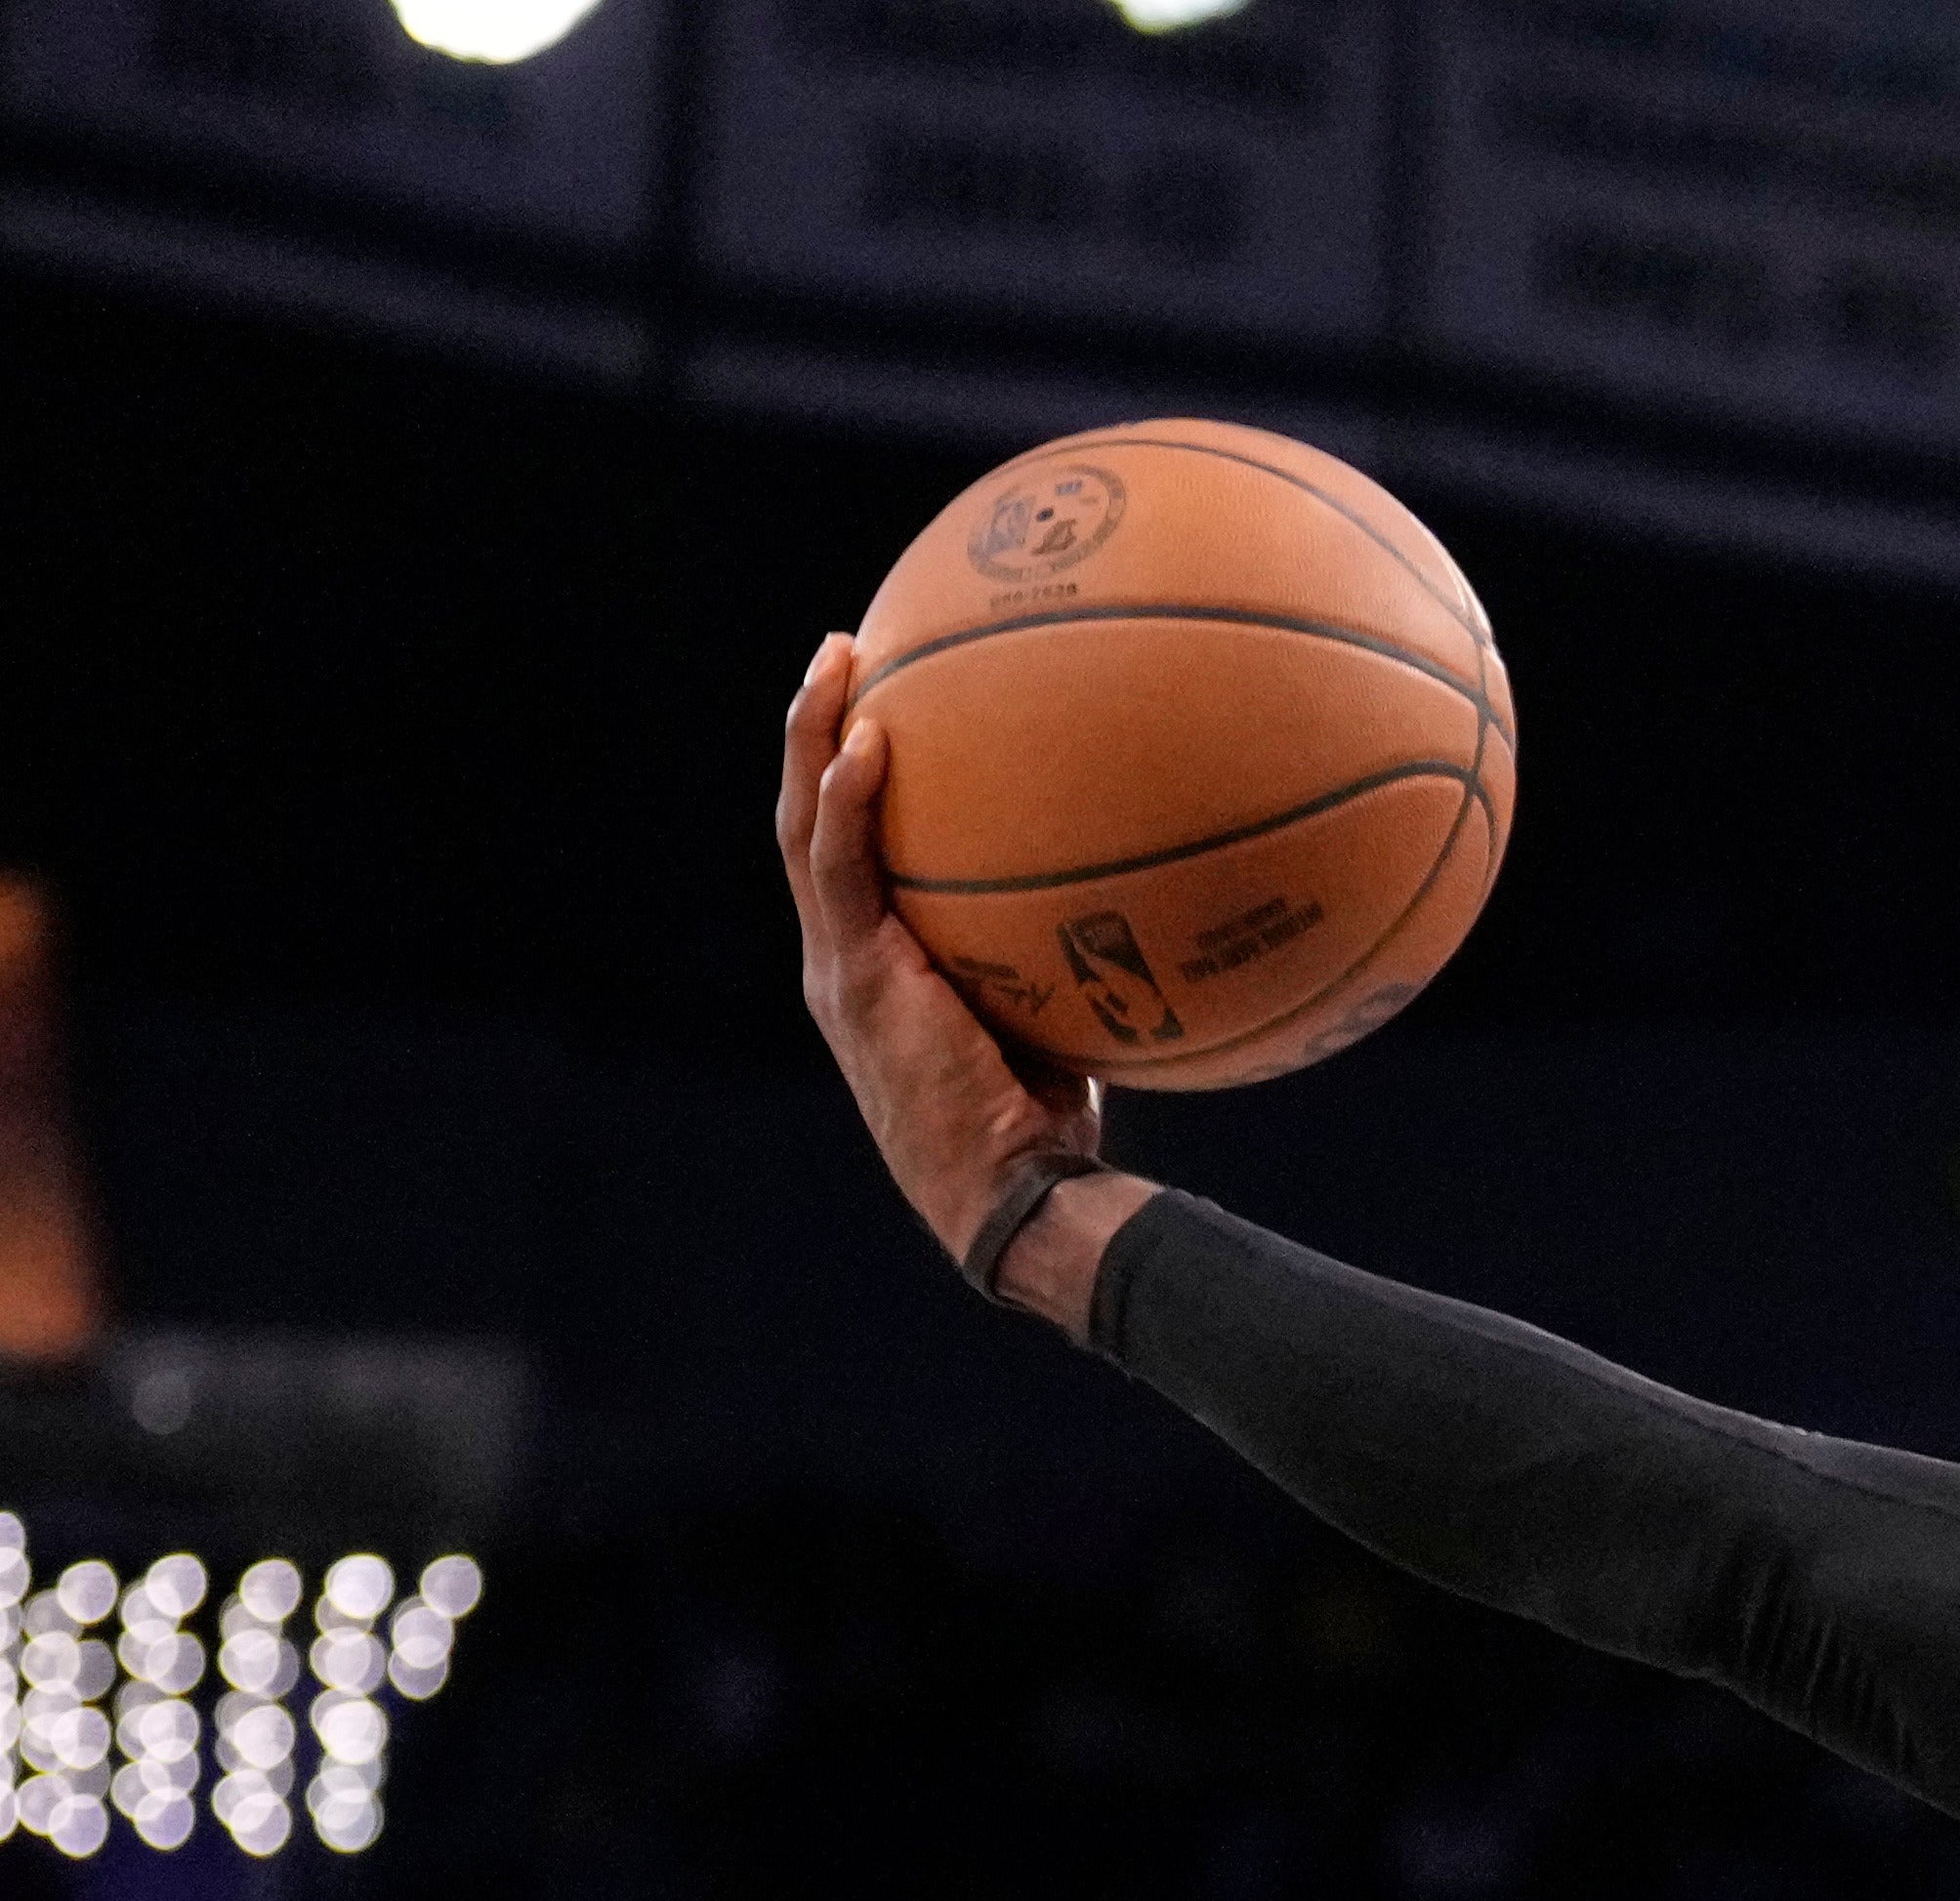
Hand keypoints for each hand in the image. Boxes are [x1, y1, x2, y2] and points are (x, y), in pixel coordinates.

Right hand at [771, 635, 1128, 1324]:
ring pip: (802, 825)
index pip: (853, 849)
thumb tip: (1157, 886)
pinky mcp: (854, 981)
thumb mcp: (1057, 1017)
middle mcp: (844, 955)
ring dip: (811, 736)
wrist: (1018, 1197)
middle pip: (810, 816)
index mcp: (879, 962)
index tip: (884, 696)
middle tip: (845, 646)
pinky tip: (869, 741)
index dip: (853, 775)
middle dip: (817, 726)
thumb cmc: (1055, 1126)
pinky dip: (846, 801)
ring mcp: (839, 966)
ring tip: (837, 658)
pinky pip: (840, 869)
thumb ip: (1065, 952)